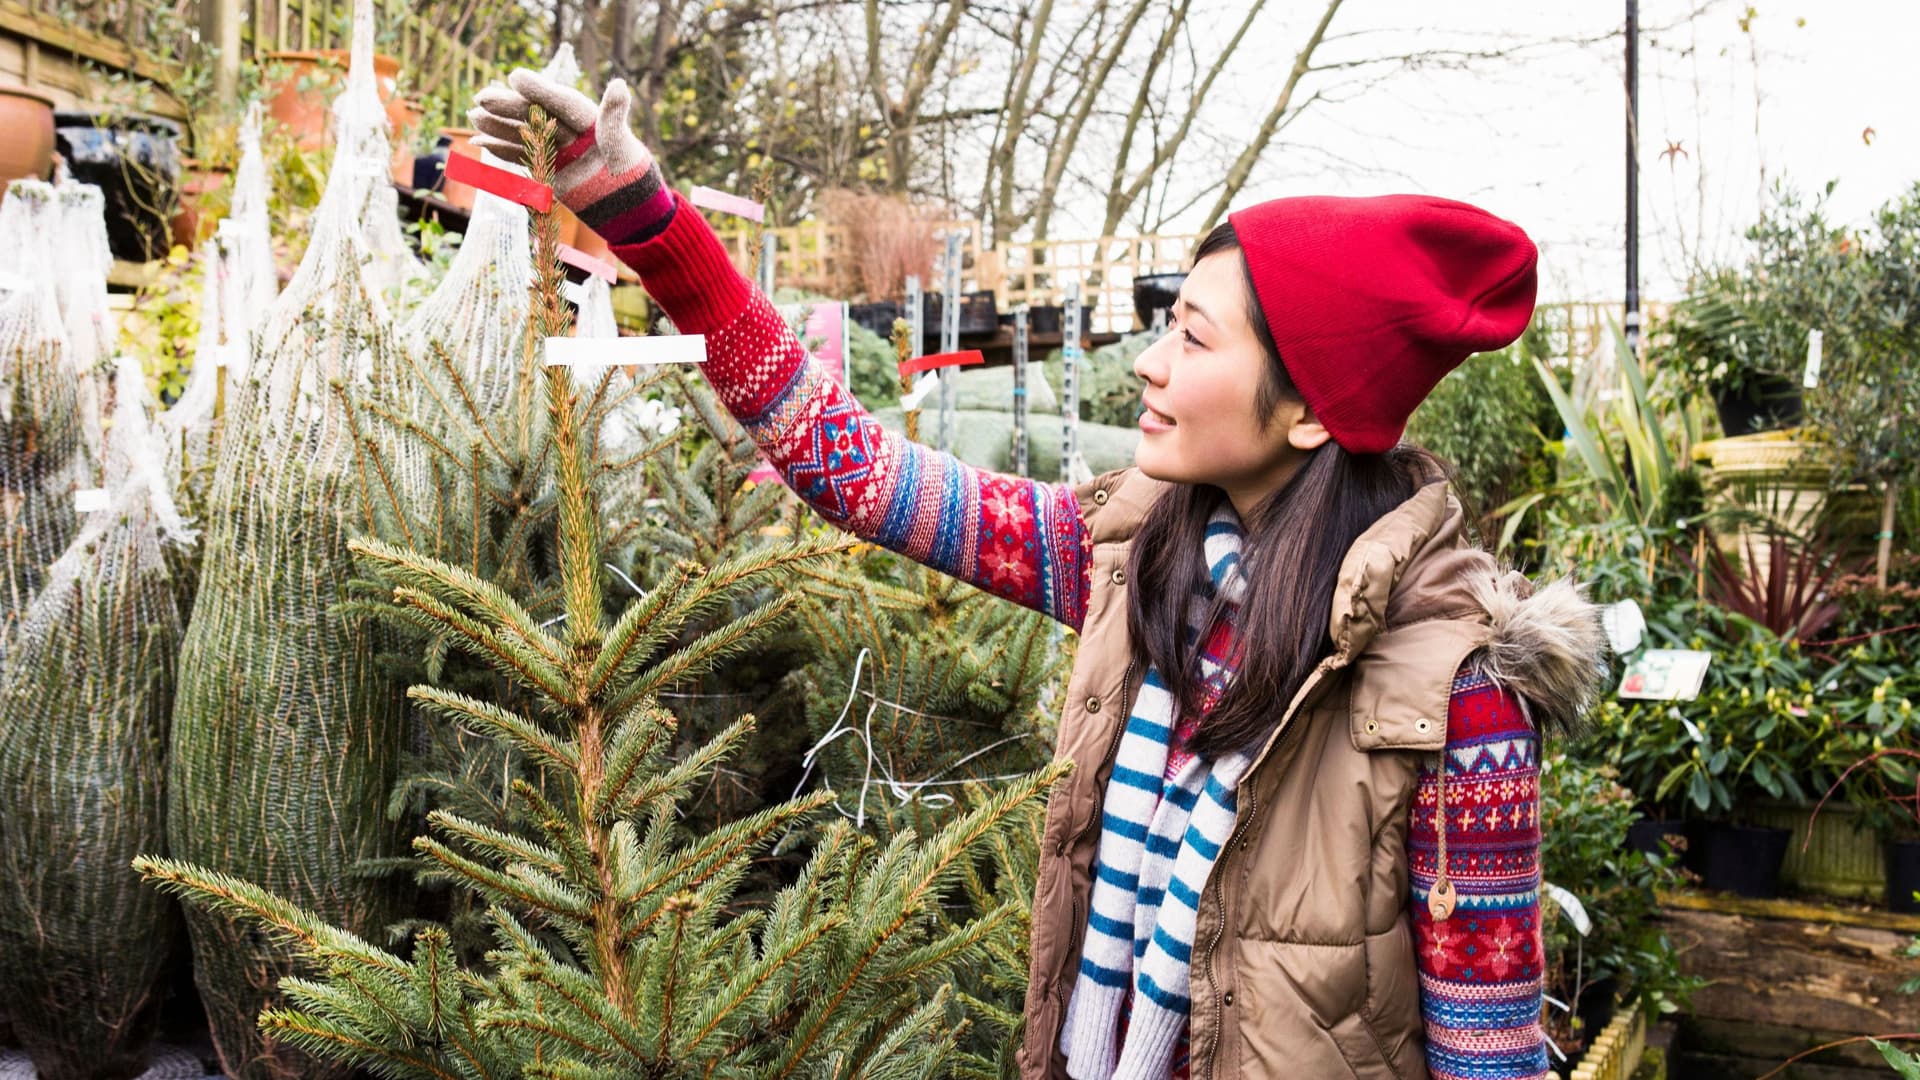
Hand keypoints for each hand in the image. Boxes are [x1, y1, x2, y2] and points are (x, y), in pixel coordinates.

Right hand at [469, 70, 672, 244]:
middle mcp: (568, 129)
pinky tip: (480, 142)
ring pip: (522, 133)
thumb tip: (620, 84)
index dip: (538, 90)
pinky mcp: (546, 167)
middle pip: (534, 114)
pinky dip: (501, 150)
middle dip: (508, 106)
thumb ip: (614, 116)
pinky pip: (520, 156)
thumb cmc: (630, 172)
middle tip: (481, 97)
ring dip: (497, 126)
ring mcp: (555, 148)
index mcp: (588, 118)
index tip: (515, 76)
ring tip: (474, 117)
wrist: (626, 206)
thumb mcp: (620, 145)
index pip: (559, 101)